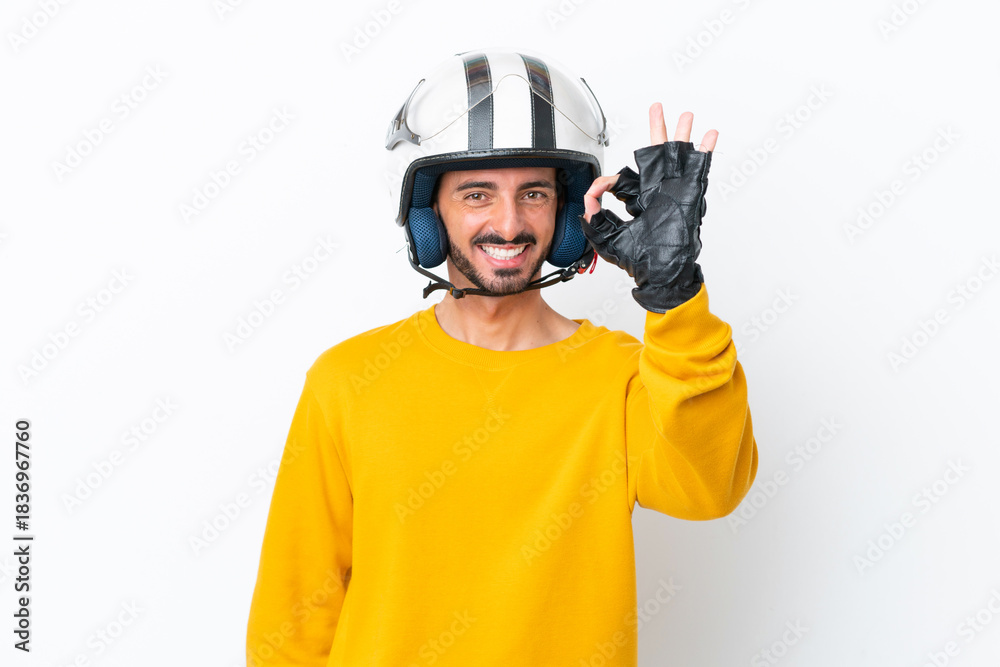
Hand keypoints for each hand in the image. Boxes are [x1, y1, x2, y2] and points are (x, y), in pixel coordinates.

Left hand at [579, 104, 717, 312]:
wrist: (662, 275)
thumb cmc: (641, 263)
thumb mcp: (608, 240)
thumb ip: (594, 220)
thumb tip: (589, 198)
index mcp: (639, 201)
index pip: (623, 180)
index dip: (607, 183)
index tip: (598, 191)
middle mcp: (658, 192)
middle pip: (657, 154)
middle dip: (656, 130)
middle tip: (656, 109)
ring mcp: (675, 191)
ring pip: (679, 156)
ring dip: (682, 134)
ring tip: (685, 115)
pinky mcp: (689, 195)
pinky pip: (699, 169)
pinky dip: (705, 151)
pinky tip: (710, 134)